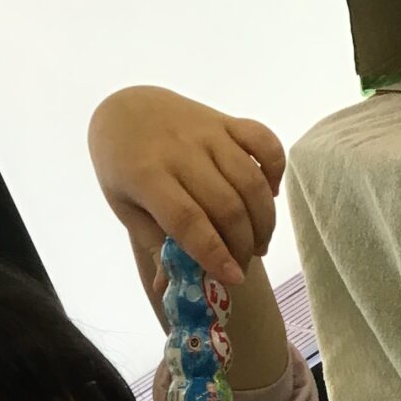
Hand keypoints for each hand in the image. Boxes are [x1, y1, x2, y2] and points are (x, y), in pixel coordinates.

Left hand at [88, 87, 285, 285]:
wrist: (126, 110)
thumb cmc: (124, 168)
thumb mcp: (127, 208)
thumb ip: (155, 245)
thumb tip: (172, 290)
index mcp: (147, 176)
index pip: (188, 220)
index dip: (214, 253)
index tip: (233, 279)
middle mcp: (181, 152)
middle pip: (226, 205)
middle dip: (242, 245)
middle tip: (242, 265)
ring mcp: (208, 132)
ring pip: (250, 180)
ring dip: (263, 220)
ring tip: (259, 243)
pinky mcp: (227, 120)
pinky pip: (264, 141)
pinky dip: (276, 169)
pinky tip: (270, 194)